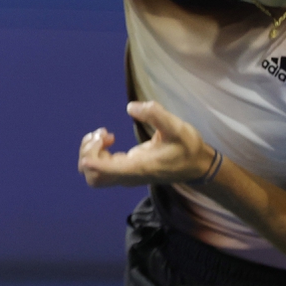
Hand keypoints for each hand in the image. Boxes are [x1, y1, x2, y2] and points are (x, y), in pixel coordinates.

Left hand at [77, 101, 214, 187]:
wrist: (195, 165)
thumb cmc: (187, 147)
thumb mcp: (176, 127)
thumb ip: (155, 114)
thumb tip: (131, 107)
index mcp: (138, 168)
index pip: (105, 173)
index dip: (93, 161)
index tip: (95, 146)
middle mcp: (128, 176)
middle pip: (93, 177)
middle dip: (89, 153)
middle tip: (103, 134)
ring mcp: (125, 175)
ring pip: (92, 174)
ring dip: (90, 152)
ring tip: (104, 134)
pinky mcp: (124, 170)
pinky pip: (100, 168)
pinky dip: (96, 152)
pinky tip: (108, 138)